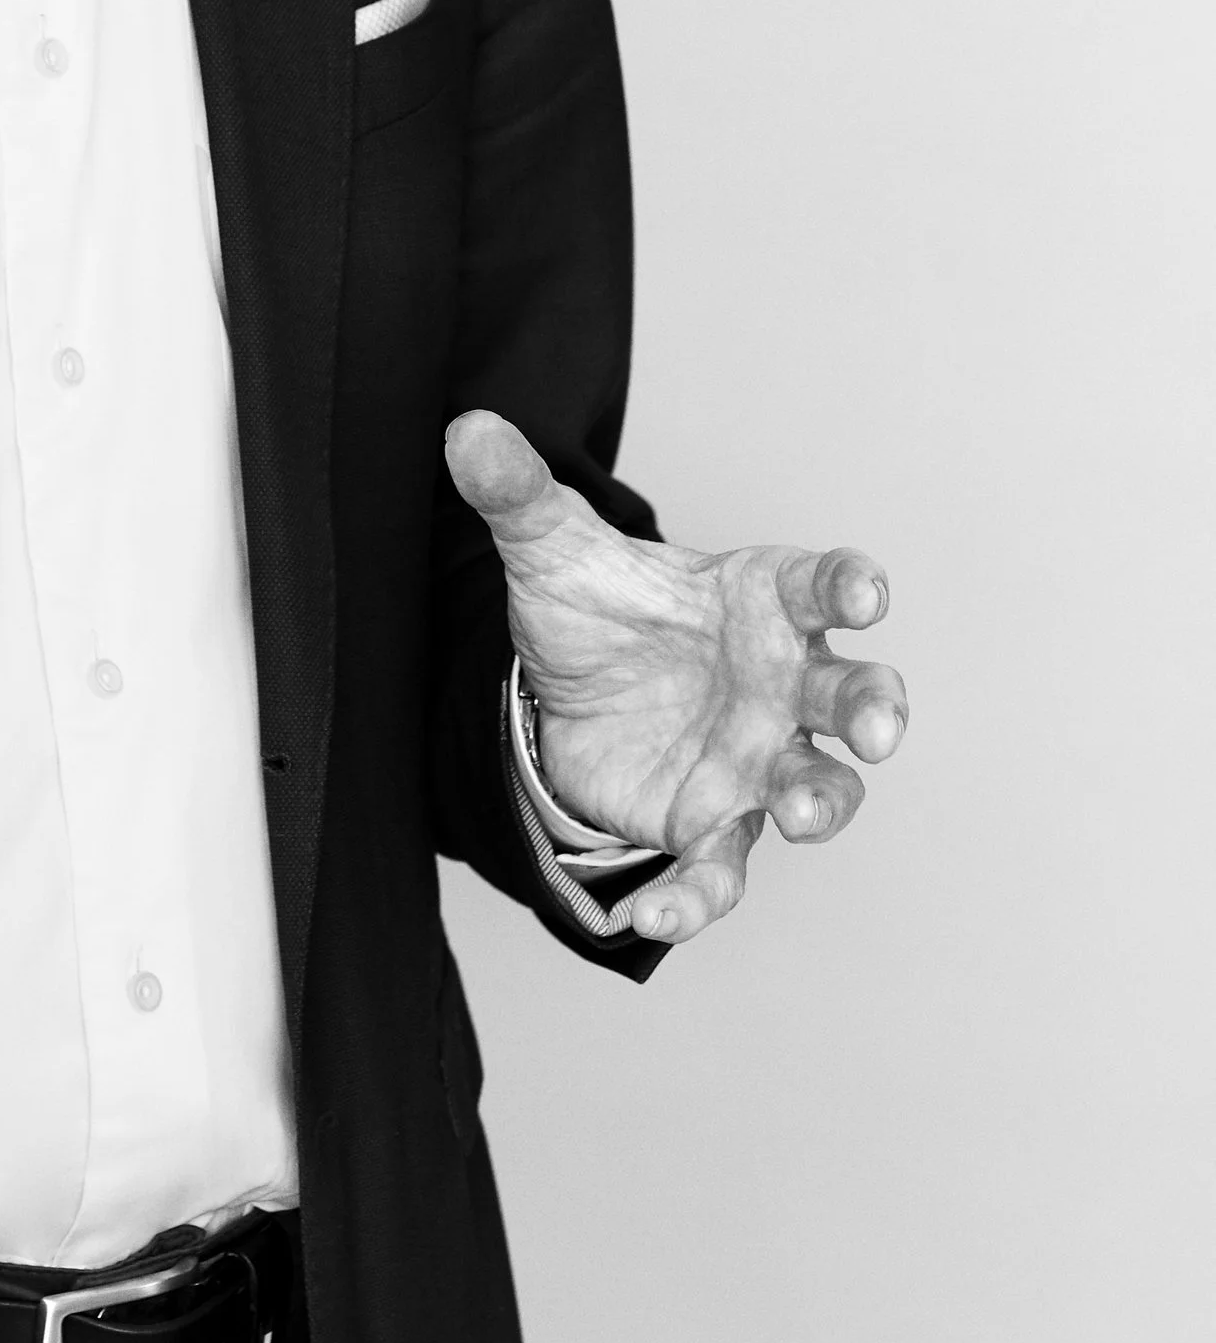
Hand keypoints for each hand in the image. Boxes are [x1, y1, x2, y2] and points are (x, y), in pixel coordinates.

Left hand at [446, 409, 906, 949]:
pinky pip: (719, 871)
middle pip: (850, 694)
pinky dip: (697, 899)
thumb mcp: (549, 548)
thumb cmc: (598, 609)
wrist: (564, 695)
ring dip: (823, 802)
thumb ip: (517, 490)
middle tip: (877, 727)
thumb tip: (464, 429)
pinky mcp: (711, 824)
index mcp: (760, 600)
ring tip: (803, 815)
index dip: (851, 585)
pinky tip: (653, 913)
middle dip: (873, 708)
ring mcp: (756, 760)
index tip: (866, 591)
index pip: (822, 585)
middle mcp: (780, 684)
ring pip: (817, 787)